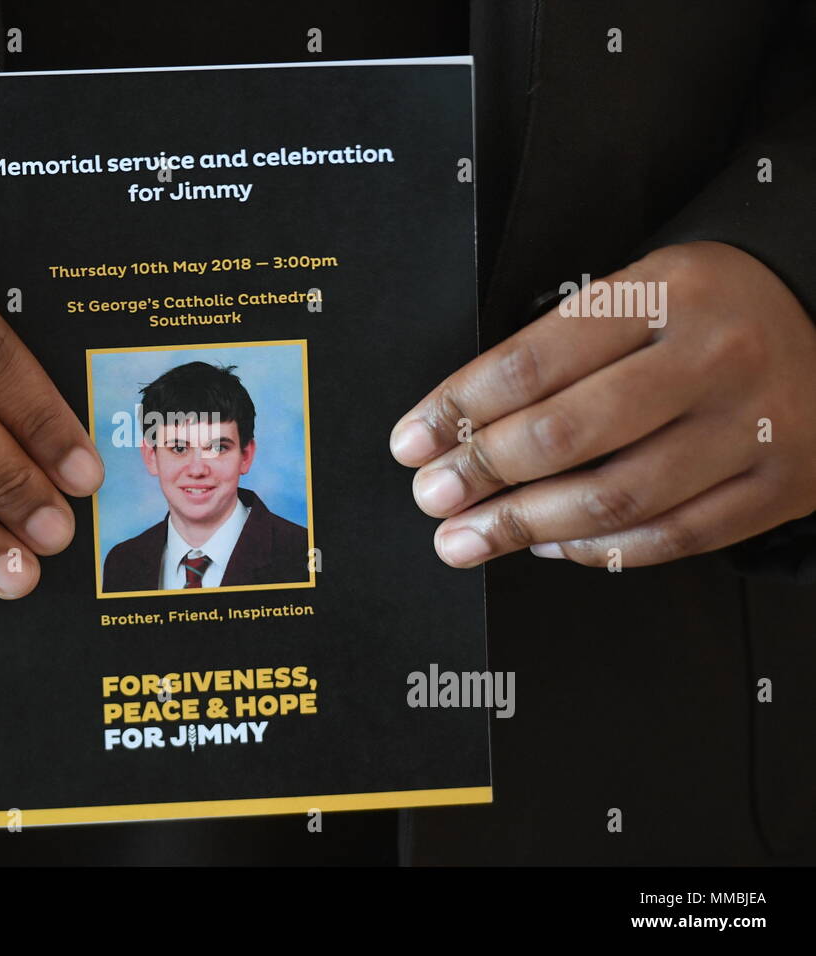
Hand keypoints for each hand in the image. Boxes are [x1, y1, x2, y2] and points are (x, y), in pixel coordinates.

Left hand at [389, 240, 815, 568]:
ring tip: (465, 538)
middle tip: (431, 496)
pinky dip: (597, 549)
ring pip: (614, 497)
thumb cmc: (709, 311)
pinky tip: (548, 544)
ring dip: (522, 526)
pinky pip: (673, 536)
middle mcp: (715, 357)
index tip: (412, 442)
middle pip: (567, 434)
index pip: (533, 362)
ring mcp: (756, 426)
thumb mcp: (640, 292)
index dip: (459, 411)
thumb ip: (560, 349)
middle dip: (480, 473)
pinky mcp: (783, 485)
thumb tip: (458, 427)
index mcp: (665, 293)